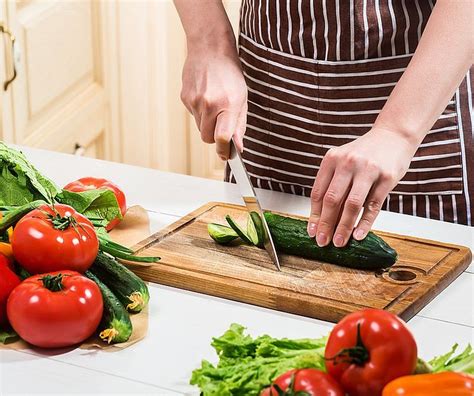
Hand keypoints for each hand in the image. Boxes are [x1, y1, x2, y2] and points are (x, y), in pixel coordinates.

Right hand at [180, 40, 247, 159]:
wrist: (210, 49)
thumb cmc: (230, 74)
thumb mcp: (242, 98)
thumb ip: (239, 124)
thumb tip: (237, 147)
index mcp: (228, 103)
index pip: (222, 137)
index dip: (223, 150)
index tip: (226, 155)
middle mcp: (209, 103)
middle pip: (208, 138)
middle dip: (215, 137)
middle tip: (222, 125)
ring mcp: (194, 100)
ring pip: (200, 128)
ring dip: (208, 123)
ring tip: (215, 104)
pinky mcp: (184, 97)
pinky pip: (193, 115)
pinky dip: (200, 112)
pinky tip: (205, 96)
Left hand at [308, 128, 417, 246]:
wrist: (393, 136)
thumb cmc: (364, 154)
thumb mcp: (343, 162)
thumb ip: (333, 184)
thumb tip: (323, 218)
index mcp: (332, 159)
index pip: (318, 192)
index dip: (314, 215)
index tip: (312, 231)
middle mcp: (347, 163)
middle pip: (332, 200)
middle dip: (326, 224)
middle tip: (322, 242)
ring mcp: (368, 170)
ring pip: (352, 205)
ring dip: (344, 227)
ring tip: (339, 242)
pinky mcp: (387, 177)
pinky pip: (373, 205)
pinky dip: (365, 223)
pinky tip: (358, 235)